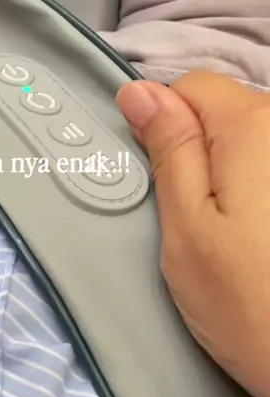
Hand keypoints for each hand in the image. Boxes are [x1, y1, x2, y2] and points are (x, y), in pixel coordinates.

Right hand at [116, 70, 269, 396]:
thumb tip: (139, 91)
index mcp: (255, 126)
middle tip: (202, 220)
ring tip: (242, 237)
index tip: (166, 181)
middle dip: (203, 151)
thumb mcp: (188, 230)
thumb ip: (167, 149)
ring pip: (254, 142)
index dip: (165, 126)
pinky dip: (261, 192)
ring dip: (237, 174)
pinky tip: (266, 240)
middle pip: (227, 110)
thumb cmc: (255, 309)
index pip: (190, 86)